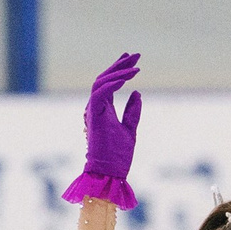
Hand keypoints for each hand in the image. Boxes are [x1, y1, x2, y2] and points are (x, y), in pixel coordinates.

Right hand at [62, 52, 142, 209]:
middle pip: (104, 78)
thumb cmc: (118, 156)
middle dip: (120, 65)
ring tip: (135, 66)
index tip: (133, 60)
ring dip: (118, 72)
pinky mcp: (94, 116)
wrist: (110, 173)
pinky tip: (128, 78)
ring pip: (101, 82)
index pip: (109, 83)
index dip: (120, 69)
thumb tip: (137, 93)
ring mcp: (93, 111)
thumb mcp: (130, 129)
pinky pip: (100, 93)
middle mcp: (95, 107)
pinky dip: (114, 84)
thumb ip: (132, 111)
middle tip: (135, 55)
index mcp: (103, 109)